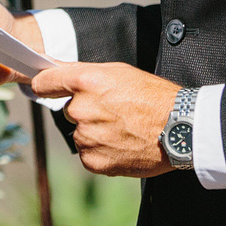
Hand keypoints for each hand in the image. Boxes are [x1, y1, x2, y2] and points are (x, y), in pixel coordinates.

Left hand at [30, 62, 178, 177]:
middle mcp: (81, 110)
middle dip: (85, 110)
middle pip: (68, 110)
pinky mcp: (94, 161)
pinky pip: (88, 154)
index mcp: (85, 82)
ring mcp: (87, 137)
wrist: (181, 128)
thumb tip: (48, 64)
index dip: (45, 84)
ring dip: (94, 132)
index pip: (44, 82)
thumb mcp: (118, 72)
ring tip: (124, 129)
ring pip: (80, 133)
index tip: (44, 86)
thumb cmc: (154, 96)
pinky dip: (101, 151)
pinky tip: (122, 144)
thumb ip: (79, 71)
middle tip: (114, 111)